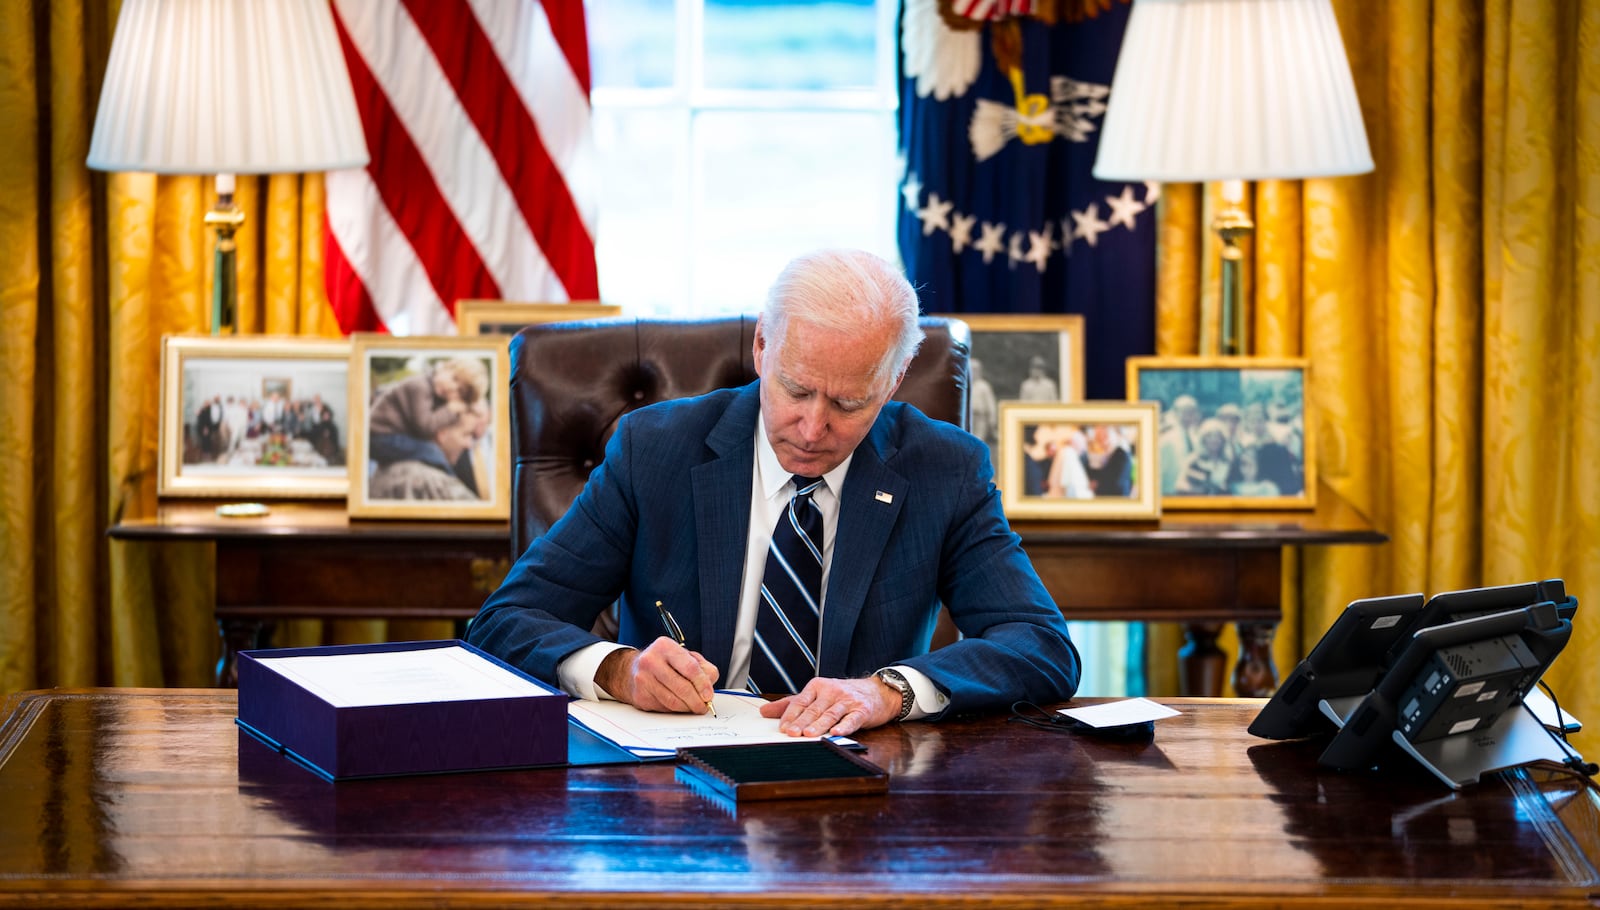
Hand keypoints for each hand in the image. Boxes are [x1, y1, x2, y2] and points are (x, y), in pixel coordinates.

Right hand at [596, 637, 718, 713]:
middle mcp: (651, 661)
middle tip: (703, 706)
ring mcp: (643, 679)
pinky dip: (676, 710)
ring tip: (694, 707)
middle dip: (696, 701)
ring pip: (673, 701)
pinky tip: (679, 705)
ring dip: (687, 708)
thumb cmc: (664, 663)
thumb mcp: (685, 656)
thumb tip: (709, 686)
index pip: (689, 667)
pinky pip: (664, 708)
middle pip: (682, 687)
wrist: (632, 670)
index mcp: (665, 646)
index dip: (702, 684)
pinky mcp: (640, 696)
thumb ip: (702, 668)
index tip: (708, 695)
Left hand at [759, 675, 901, 736]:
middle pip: (813, 709)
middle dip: (801, 722)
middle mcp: (831, 691)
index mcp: (817, 686)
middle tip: (791, 733)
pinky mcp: (862, 710)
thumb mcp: (815, 695)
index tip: (782, 728)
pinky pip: (852, 719)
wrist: (876, 691)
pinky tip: (836, 732)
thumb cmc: (842, 695)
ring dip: (819, 725)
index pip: (800, 702)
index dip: (791, 715)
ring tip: (809, 735)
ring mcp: (847, 700)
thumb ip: (790, 704)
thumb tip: (764, 711)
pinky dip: (844, 726)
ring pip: (830, 714)